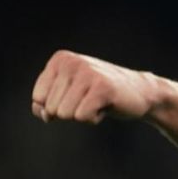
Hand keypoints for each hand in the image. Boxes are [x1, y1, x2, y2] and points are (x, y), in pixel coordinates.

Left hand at [31, 50, 155, 123]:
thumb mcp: (68, 95)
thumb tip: (44, 114)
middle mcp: (72, 62)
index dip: (56, 106)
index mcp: (60, 60)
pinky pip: (82, 116)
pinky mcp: (102, 87)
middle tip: (90, 99)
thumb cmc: (100, 94)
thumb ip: (45, 104)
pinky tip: (105, 106)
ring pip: (65, 114)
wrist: (140, 92)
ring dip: (82, 115)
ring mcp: (87, 73)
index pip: (38, 98)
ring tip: (97, 102)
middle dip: (71, 111)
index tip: (76, 97)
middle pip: (51, 108)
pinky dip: (94, 118)